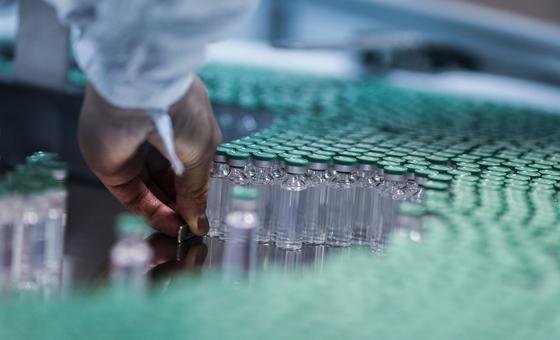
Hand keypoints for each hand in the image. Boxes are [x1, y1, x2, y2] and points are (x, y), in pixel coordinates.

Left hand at [78, 76, 220, 235]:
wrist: (140, 93)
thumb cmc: (180, 111)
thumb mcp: (202, 153)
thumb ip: (197, 190)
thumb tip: (199, 221)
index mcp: (183, 128)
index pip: (188, 168)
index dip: (196, 193)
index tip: (203, 215)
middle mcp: (156, 140)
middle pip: (168, 182)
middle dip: (182, 205)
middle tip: (193, 226)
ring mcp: (133, 154)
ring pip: (151, 191)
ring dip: (168, 212)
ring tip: (182, 230)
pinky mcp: (111, 166)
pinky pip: (132, 195)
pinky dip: (151, 211)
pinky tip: (168, 224)